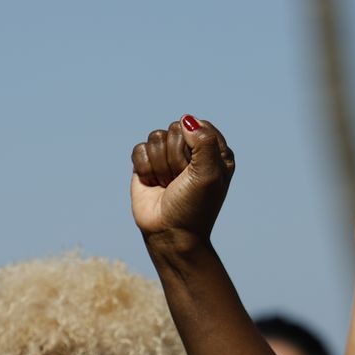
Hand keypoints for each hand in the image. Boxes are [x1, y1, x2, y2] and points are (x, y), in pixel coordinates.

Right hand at [131, 116, 235, 251]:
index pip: (197, 126)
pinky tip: (153, 184)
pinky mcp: (146, 163)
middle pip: (174, 130)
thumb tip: (186, 120)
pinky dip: (145, 169)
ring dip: (160, 166)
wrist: (169, 233)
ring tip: (168, 185)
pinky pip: (139, 149)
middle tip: (180, 181)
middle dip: (175, 159)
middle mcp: (191, 150)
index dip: (193, 148)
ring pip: (155, 138)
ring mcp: (167, 156)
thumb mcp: (208, 174)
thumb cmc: (194, 206)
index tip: (196, 172)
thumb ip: (204, 141)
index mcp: (214, 150)